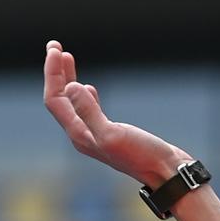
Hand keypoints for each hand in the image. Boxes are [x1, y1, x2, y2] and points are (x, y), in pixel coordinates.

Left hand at [42, 40, 188, 185]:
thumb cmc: (143, 157)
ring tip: (66, 57)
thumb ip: (90, 111)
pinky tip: (89, 87)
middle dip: (55, 72)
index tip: (56, 50)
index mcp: (79, 135)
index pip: (55, 99)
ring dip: (68, 79)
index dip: (53, 74)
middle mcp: (83, 135)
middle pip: (60, 99)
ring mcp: (97, 135)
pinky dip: (84, 94)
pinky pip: (89, 110)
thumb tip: (71, 86)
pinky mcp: (112, 134)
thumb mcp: (113, 134)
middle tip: (54, 46)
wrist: (167, 174)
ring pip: (73, 103)